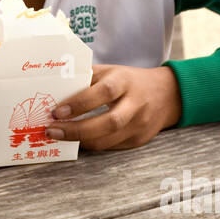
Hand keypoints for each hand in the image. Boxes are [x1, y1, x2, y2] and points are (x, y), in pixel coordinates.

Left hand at [46, 65, 182, 149]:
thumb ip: (86, 78)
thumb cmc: (129, 81)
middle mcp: (135, 104)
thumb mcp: (110, 71)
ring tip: (59, 136)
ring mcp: (140, 124)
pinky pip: (111, 147)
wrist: (166, 94)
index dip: (80, 103)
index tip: (57, 112)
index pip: (104, 92)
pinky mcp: (139, 140)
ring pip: (109, 140)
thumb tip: (54, 86)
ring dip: (81, 141)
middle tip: (52, 131)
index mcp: (125, 81)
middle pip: (109, 122)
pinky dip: (92, 144)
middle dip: (77, 130)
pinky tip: (77, 140)